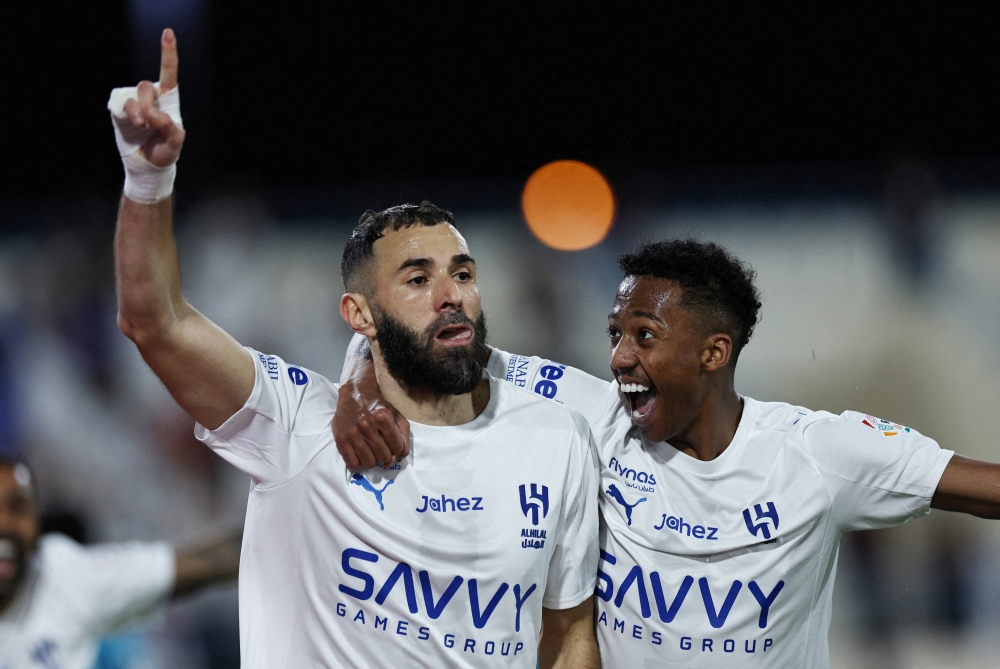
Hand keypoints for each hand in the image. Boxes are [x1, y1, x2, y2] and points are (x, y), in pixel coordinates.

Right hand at [121, 29, 185, 167]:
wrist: (148, 164)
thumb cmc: (165, 151)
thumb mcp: (175, 142)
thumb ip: (168, 126)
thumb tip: (153, 113)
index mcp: (167, 99)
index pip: (168, 73)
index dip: (167, 52)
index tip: (167, 32)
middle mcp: (150, 97)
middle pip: (146, 87)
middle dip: (148, 105)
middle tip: (149, 123)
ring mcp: (134, 102)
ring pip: (134, 96)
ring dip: (137, 112)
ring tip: (142, 126)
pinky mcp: (120, 110)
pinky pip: (121, 103)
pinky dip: (127, 113)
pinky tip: (133, 123)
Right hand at [333, 381, 410, 469]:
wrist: (355, 394)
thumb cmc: (378, 407)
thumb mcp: (397, 416)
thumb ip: (403, 438)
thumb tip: (393, 461)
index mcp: (383, 417)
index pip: (398, 447)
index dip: (397, 449)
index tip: (392, 445)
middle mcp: (367, 425)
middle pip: (384, 457)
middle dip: (384, 454)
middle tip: (379, 445)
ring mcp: (353, 432)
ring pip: (369, 463)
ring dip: (372, 459)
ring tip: (369, 449)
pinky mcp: (340, 438)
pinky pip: (352, 463)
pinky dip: (357, 461)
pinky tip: (359, 452)